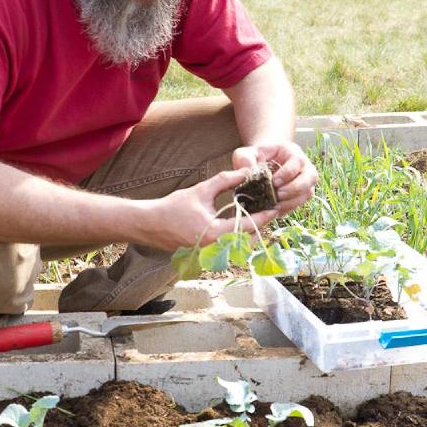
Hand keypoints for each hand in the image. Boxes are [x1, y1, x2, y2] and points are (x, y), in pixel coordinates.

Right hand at [143, 171, 277, 251]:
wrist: (150, 224)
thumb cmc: (173, 207)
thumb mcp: (201, 190)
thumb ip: (225, 180)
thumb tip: (246, 172)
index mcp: (215, 233)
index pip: (248, 226)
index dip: (264, 216)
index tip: (275, 207)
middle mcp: (214, 247)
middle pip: (247, 239)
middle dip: (259, 225)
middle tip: (270, 210)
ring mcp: (210, 253)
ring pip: (239, 245)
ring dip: (249, 232)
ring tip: (257, 215)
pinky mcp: (206, 254)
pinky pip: (228, 247)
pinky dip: (237, 236)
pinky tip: (240, 223)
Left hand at [232, 141, 317, 216]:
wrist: (259, 166)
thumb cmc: (253, 158)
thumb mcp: (245, 155)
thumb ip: (244, 160)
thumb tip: (248, 173)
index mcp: (291, 152)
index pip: (297, 161)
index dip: (287, 173)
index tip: (273, 182)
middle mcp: (303, 166)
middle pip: (310, 177)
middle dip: (295, 189)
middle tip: (278, 195)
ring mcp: (304, 182)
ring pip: (307, 193)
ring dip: (292, 202)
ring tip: (274, 206)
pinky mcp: (299, 196)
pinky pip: (299, 204)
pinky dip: (287, 209)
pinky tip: (274, 210)